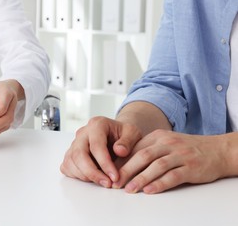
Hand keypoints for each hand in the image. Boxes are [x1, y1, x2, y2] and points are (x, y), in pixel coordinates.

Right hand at [60, 116, 141, 187]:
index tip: (115, 177)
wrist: (117, 134)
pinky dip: (77, 175)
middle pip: (79, 154)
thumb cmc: (124, 134)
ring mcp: (74, 143)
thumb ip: (128, 141)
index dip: (105, 163)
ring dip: (85, 176)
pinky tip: (92, 179)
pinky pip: (67, 166)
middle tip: (107, 183)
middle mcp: (82, 133)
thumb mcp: (133, 133)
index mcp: (97, 124)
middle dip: (92, 172)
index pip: (96, 145)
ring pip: (71, 161)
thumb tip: (119, 151)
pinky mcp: (71, 154)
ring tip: (103, 182)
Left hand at [113, 130, 228, 193]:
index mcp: (158, 136)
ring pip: (157, 166)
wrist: (216, 150)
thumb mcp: (165, 143)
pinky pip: (173, 176)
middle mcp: (168, 143)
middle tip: (115, 183)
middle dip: (127, 170)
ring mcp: (180, 154)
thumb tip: (123, 164)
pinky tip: (150, 190)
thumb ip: (147, 150)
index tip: (110, 173)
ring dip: (141, 178)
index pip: (135, 149)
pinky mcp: (191, 167)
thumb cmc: (185, 149)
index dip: (122, 162)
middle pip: (143, 156)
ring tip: (129, 189)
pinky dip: (160, 183)